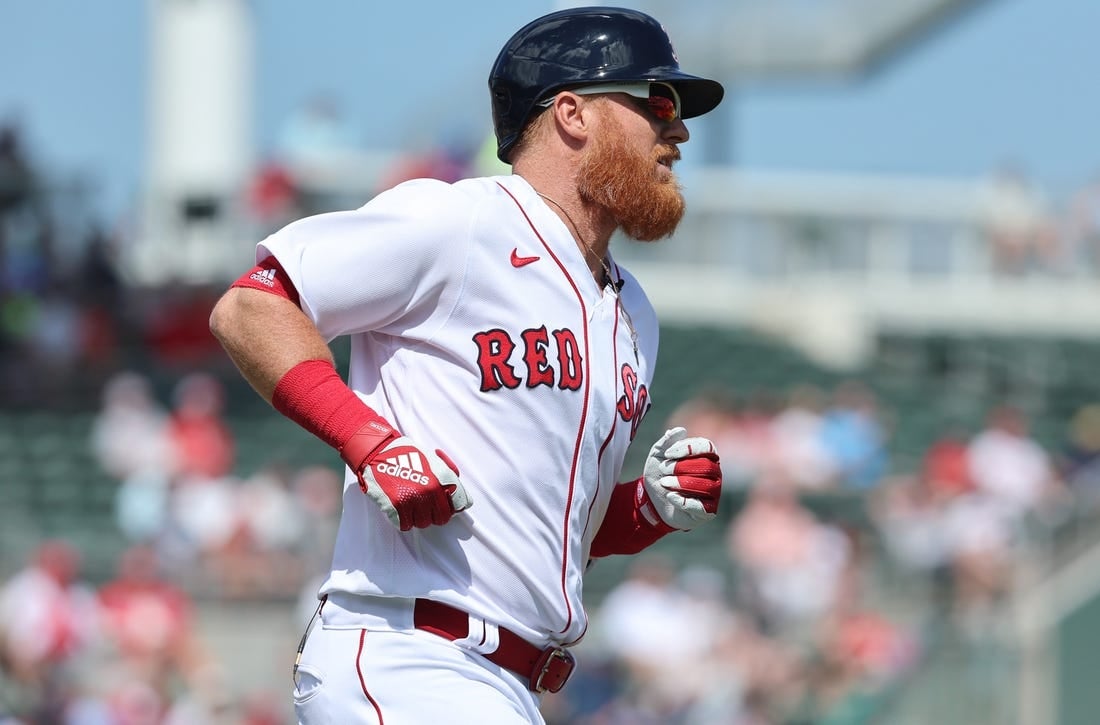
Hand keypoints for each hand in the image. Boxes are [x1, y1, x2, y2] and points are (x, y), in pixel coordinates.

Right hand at [355, 437, 471, 530]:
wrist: (377, 451)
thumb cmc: (404, 454)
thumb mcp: (433, 461)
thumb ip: (448, 479)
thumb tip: (460, 499)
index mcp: (443, 477)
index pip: (462, 503)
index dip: (454, 506)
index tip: (448, 505)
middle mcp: (431, 489)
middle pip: (442, 518)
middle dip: (435, 514)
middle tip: (426, 507)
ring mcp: (414, 499)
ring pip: (423, 523)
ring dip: (417, 516)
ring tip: (410, 503)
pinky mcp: (396, 506)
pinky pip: (405, 525)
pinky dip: (402, 519)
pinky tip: (400, 508)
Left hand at [640, 427, 720, 530]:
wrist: (651, 500)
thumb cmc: (660, 474)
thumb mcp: (657, 456)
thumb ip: (666, 441)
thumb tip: (680, 430)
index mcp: (706, 456)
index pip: (708, 447)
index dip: (689, 448)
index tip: (668, 454)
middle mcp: (715, 474)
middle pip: (707, 466)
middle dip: (682, 467)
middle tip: (663, 470)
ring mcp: (714, 493)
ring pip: (707, 486)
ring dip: (682, 483)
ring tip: (664, 483)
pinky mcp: (708, 512)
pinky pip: (701, 506)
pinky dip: (683, 501)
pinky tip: (670, 497)